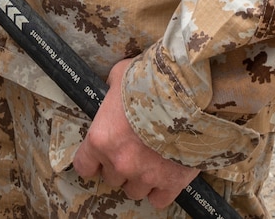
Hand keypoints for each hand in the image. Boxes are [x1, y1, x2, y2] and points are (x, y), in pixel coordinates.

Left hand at [72, 58, 200, 209]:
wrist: (191, 95)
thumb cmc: (152, 81)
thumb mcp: (122, 74)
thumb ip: (112, 88)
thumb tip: (112, 89)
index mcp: (101, 139)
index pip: (84, 165)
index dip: (91, 161)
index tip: (98, 157)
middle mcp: (119, 162)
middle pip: (111, 178)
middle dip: (120, 165)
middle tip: (133, 149)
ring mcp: (145, 176)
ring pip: (134, 191)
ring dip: (139, 179)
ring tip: (150, 161)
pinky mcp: (171, 183)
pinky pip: (158, 200)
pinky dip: (160, 191)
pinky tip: (164, 177)